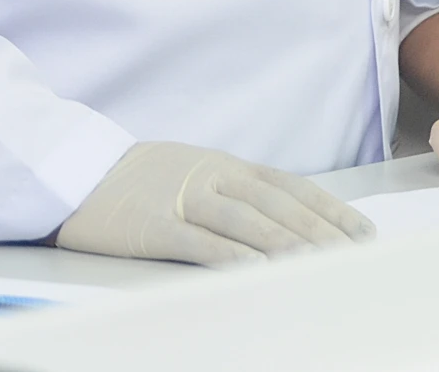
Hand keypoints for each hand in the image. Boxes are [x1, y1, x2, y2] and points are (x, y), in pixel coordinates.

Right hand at [55, 141, 372, 266]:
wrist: (76, 172)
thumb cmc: (140, 180)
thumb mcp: (195, 174)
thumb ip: (235, 193)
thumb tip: (285, 221)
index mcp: (227, 165)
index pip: (292, 187)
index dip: (330, 210)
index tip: (362, 233)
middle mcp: (213, 176)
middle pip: (278, 204)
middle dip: (320, 231)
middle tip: (354, 256)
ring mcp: (184, 198)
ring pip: (247, 221)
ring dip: (287, 244)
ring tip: (320, 265)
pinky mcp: (155, 225)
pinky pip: (201, 242)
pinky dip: (233, 256)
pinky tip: (259, 272)